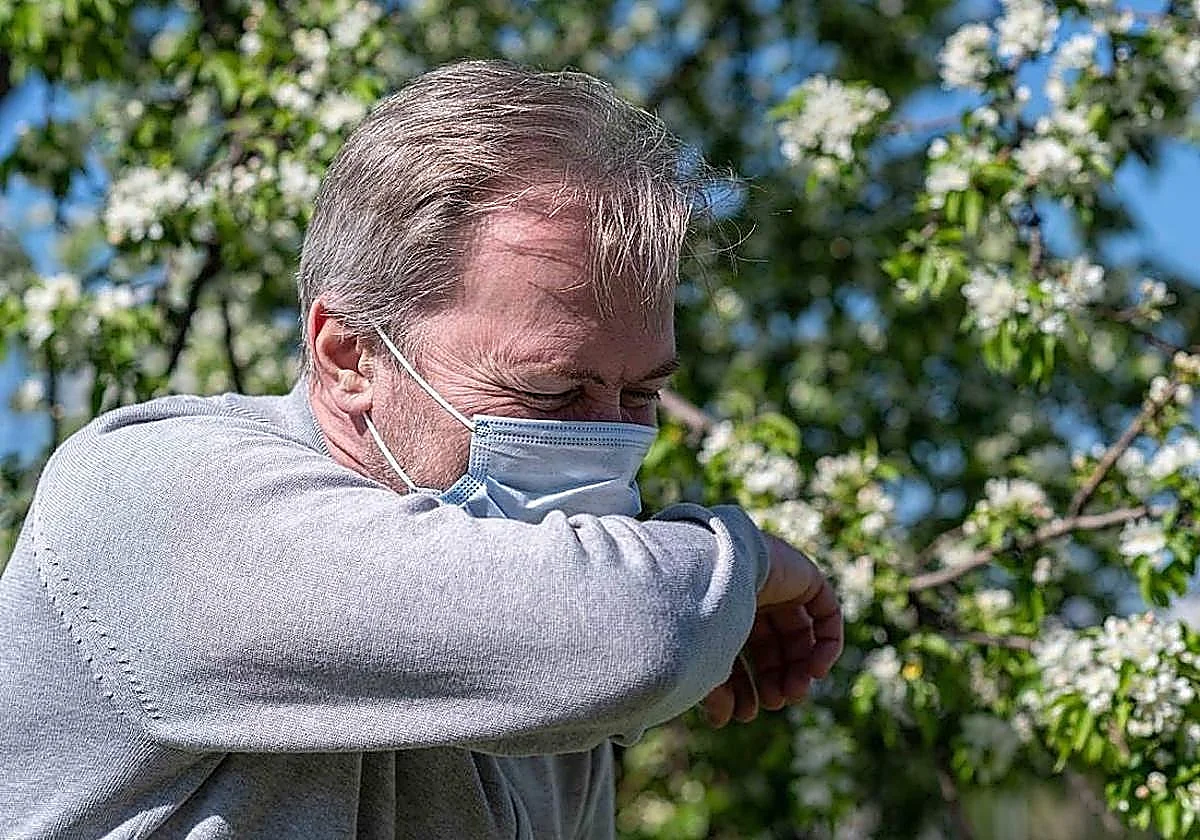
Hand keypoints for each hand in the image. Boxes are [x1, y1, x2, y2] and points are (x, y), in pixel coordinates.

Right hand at [701, 533, 843, 726]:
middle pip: (771, 646)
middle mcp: (748, 595)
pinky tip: (815, 671)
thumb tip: (722, 721)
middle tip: (775, 703)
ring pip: (799, 634)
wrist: (710, 573)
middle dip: (774, 679)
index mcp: (719, 610)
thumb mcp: (704, 662)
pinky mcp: (804, 575)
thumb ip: (715, 692)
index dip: (742, 686)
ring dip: (800, 668)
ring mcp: (778, 584)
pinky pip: (825, 612)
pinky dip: (827, 644)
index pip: (737, 652)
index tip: (743, 714)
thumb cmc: (698, 617)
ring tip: (796, 692)